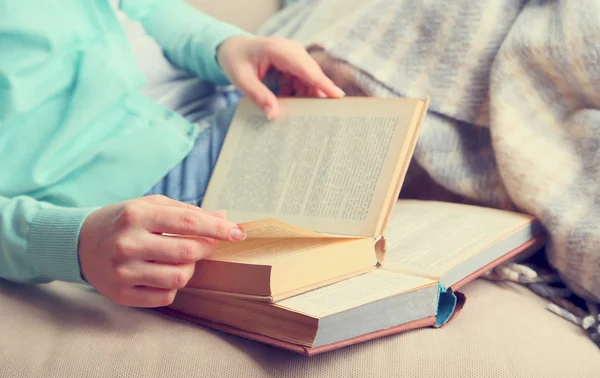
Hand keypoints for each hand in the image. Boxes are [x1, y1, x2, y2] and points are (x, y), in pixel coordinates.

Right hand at [78, 195, 245, 306]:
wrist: (79, 244)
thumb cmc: (123, 221)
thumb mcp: (150, 206)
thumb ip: (186, 211)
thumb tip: (224, 218)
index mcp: (137, 215)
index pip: (189, 223)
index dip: (218, 229)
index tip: (239, 232)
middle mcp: (128, 243)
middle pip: (188, 252)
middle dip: (207, 248)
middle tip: (207, 244)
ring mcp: (123, 271)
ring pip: (180, 277)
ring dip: (190, 268)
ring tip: (181, 259)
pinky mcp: (122, 294)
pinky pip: (166, 295)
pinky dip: (173, 285)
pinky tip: (163, 273)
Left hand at [217, 36, 344, 119]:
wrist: (233, 48)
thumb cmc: (236, 61)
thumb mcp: (241, 79)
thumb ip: (258, 95)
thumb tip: (273, 114)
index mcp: (278, 49)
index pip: (305, 68)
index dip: (322, 83)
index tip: (337, 96)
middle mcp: (292, 50)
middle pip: (312, 75)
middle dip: (318, 96)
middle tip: (325, 117)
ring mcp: (296, 56)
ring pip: (310, 81)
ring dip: (306, 98)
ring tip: (302, 115)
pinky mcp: (295, 64)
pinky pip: (304, 82)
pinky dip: (298, 94)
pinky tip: (290, 104)